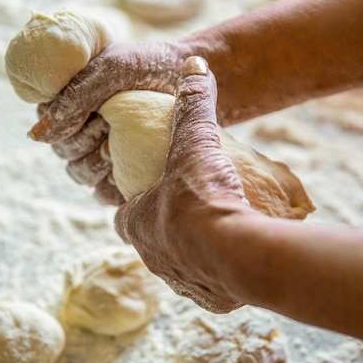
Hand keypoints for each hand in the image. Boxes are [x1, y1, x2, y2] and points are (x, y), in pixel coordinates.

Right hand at [29, 40, 192, 204]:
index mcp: (69, 100)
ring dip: (97, 166)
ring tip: (121, 147)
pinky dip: (112, 186)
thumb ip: (74, 97)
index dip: (67, 129)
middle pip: (65, 154)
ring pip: (81, 174)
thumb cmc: (151, 65)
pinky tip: (128, 174)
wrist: (193, 76)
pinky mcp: (124, 171)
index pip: (49, 128)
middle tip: (111, 128)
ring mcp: (102, 150)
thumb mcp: (112, 69)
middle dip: (85, 144)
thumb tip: (36, 137)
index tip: (98, 116)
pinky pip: (104, 191)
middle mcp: (82, 126)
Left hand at [115, 56, 254, 312]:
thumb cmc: (203, 195)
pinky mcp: (209, 299)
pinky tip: (235, 258)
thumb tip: (193, 63)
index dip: (139, 201)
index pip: (126, 212)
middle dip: (167, 227)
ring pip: (178, 265)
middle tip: (194, 210)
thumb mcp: (195, 142)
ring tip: (218, 233)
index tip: (160, 191)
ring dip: (192, 251)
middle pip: (152, 240)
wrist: (236, 251)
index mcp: (136, 222)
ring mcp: (178, 280)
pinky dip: (218, 274)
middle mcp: (151, 256)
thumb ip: (194, 104)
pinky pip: (209, 285)